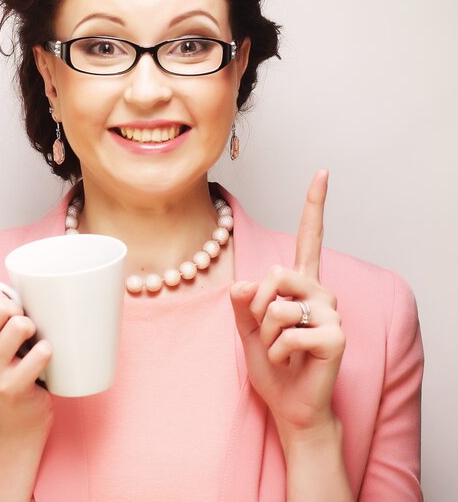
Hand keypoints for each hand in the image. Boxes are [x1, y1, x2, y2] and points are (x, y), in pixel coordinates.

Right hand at [0, 268, 53, 439]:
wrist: (18, 419)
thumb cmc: (10, 365)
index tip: (7, 306)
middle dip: (19, 308)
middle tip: (24, 326)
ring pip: (18, 326)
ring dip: (33, 327)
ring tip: (33, 340)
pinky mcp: (11, 388)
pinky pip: (38, 354)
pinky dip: (46, 351)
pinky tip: (44, 356)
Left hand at [230, 170, 344, 437]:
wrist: (290, 404)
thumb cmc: (272, 364)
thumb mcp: (247, 329)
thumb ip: (242, 303)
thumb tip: (242, 285)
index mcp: (299, 284)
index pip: (308, 238)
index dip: (313, 206)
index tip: (321, 173)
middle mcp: (319, 292)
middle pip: (276, 272)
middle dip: (256, 306)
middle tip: (266, 331)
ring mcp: (331, 313)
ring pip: (277, 305)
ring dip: (266, 335)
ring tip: (282, 349)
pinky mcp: (336, 336)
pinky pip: (289, 334)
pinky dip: (277, 353)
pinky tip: (291, 362)